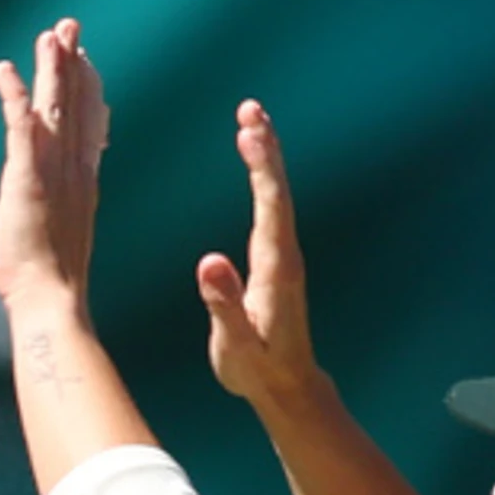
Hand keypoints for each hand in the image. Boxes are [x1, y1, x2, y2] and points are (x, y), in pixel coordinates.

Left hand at [0, 18, 109, 309]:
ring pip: (55, 105)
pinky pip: (21, 125)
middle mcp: (75, 169)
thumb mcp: (64, 239)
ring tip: (49, 33)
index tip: (86, 61)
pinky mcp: (29, 176)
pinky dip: (13, 95)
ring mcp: (54, 170)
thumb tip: (67, 210)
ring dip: (51, 67)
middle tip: (69, 27)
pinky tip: (4, 71)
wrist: (50, 299)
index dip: (88, 90)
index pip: (90, 125)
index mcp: (84, 182)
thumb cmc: (52, 284)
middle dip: (73, 64)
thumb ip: (66, 215)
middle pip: (78, 104)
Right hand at [197, 99, 325, 408]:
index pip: (271, 207)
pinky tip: (254, 161)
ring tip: (250, 120)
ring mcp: (283, 255)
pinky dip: (263, 177)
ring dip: (265, 155)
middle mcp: (285, 254)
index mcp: (276, 269)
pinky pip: (271, 206)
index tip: (248, 133)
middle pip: (278, 191)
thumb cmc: (259, 368)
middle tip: (251, 108)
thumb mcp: (236, 344)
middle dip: (265, 148)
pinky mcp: (276, 259)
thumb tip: (209, 262)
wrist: (286, 385)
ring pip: (277, 194)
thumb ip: (224, 304)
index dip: (262, 168)